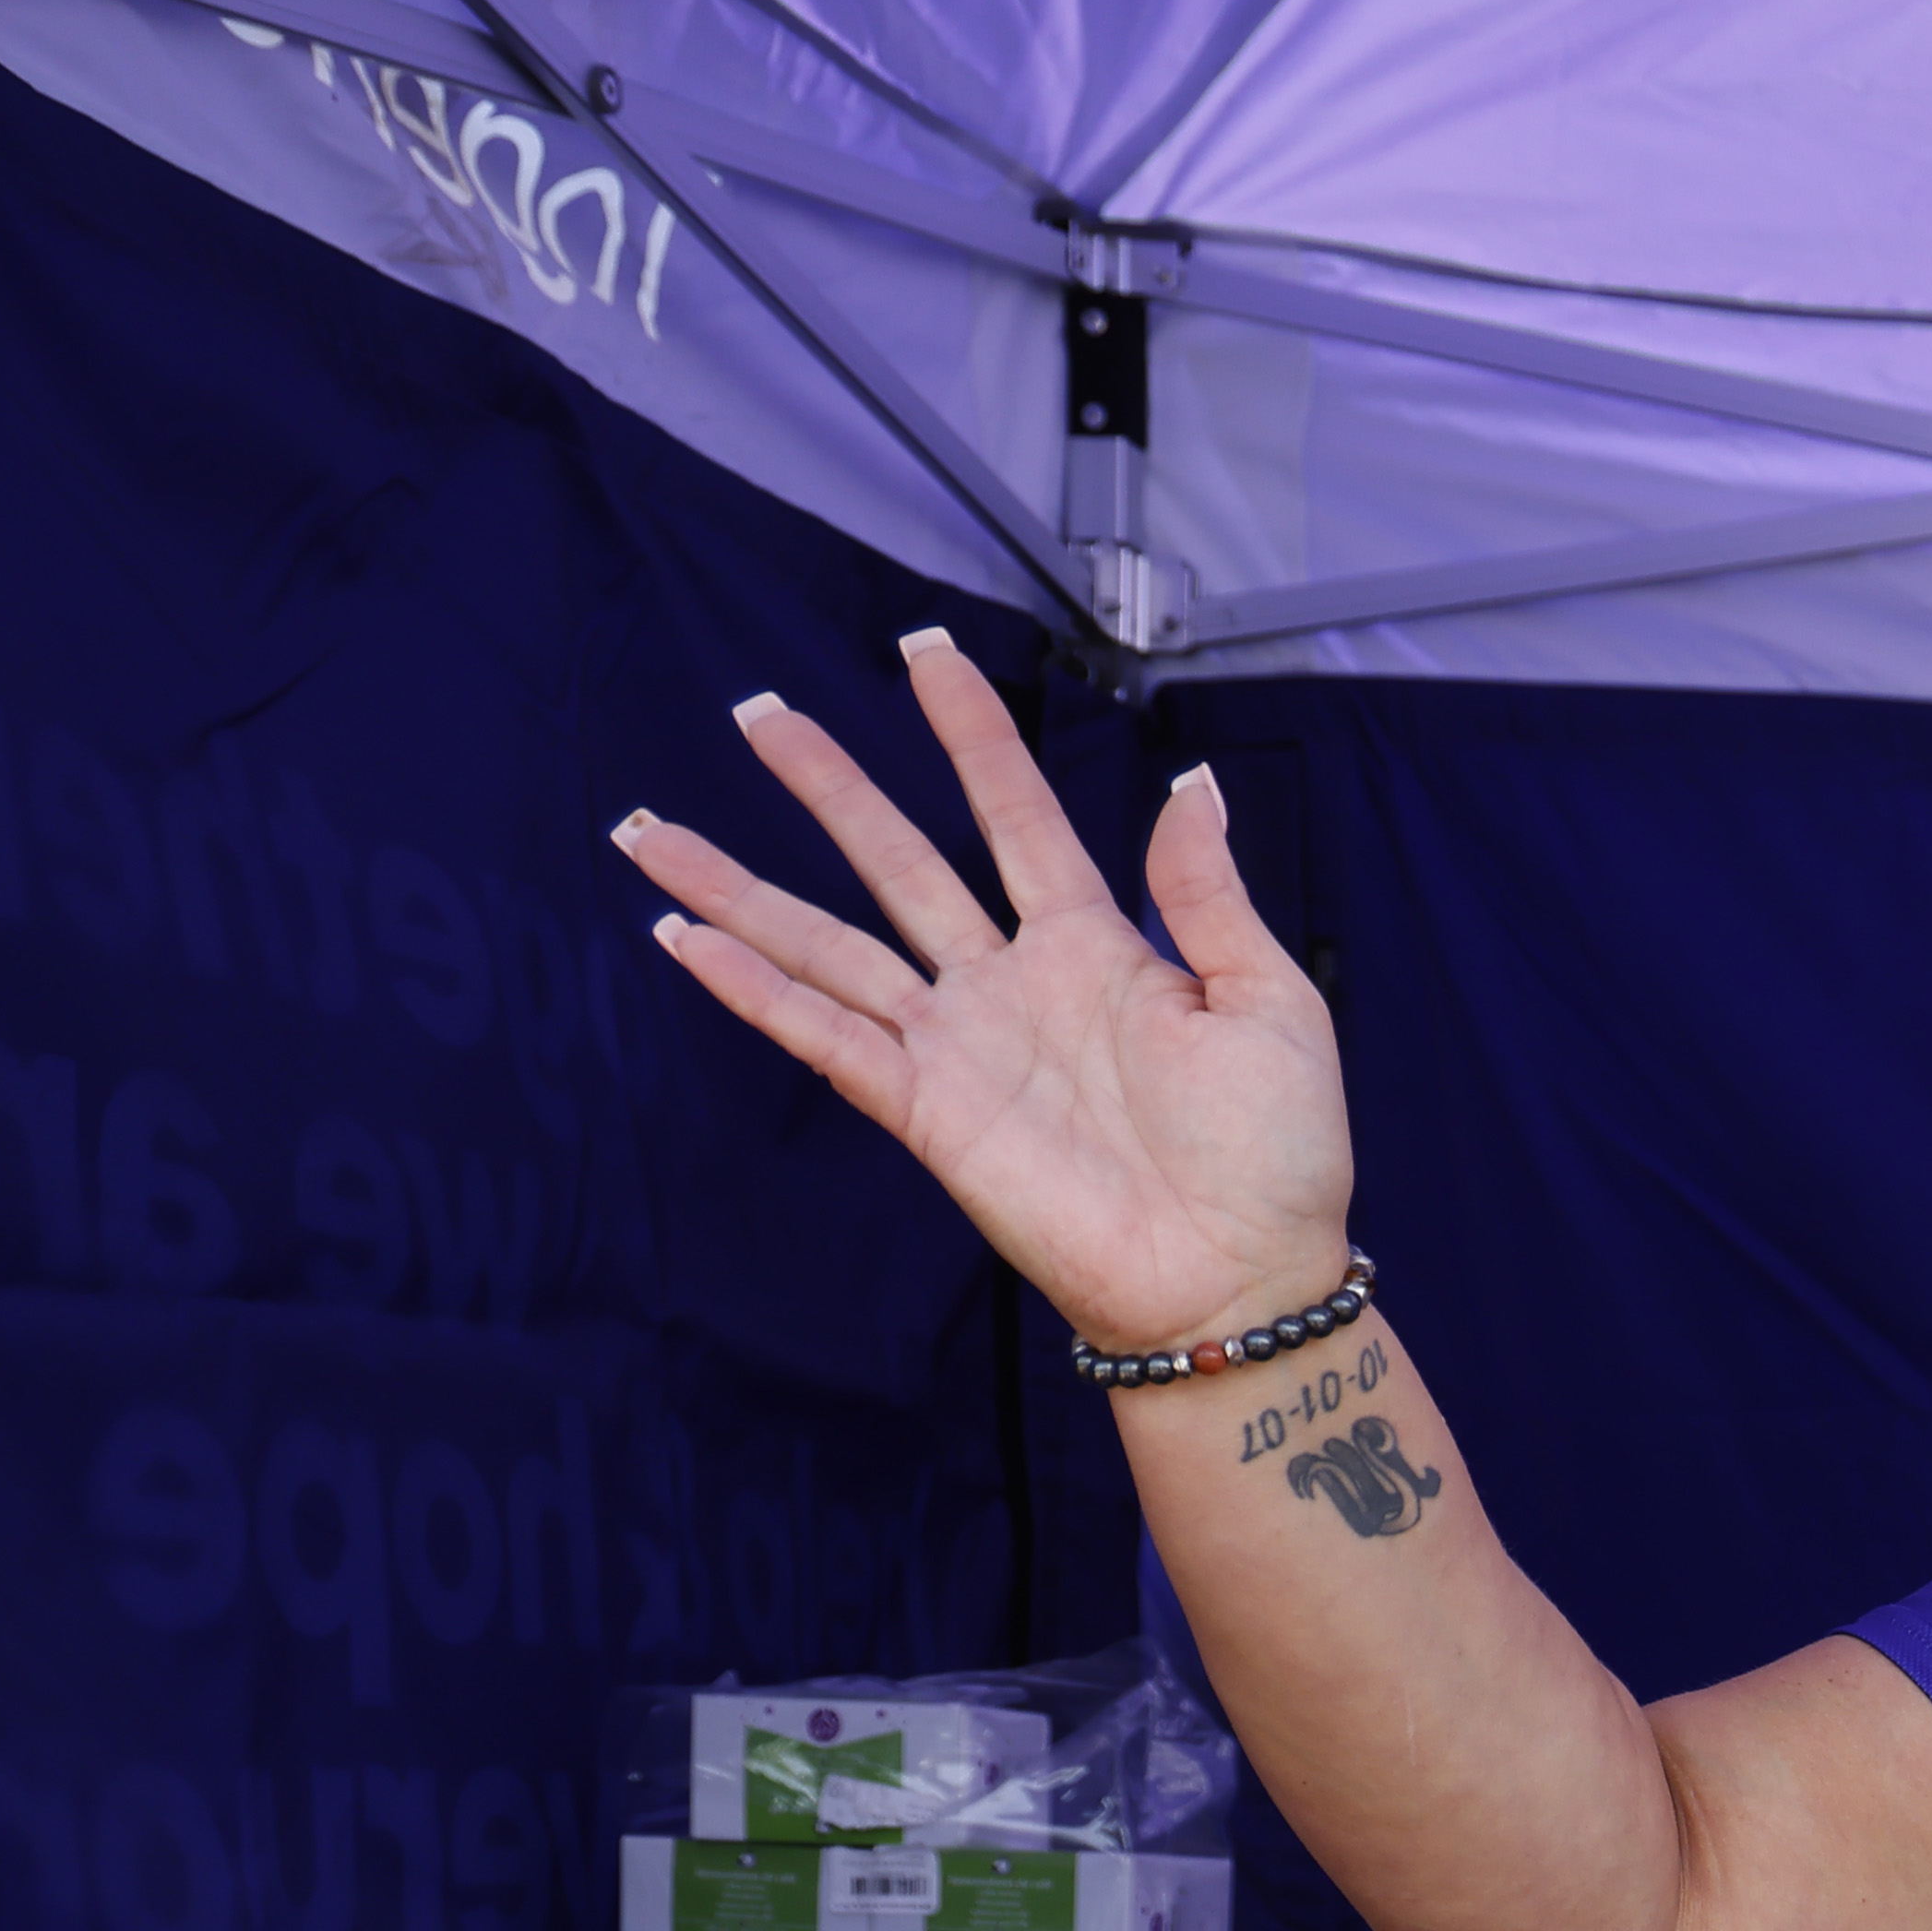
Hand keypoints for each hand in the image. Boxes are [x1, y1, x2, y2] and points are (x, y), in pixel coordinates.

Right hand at [614, 633, 1353, 1356]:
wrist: (1241, 1277)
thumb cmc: (1276, 1157)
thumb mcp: (1269, 1002)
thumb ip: (1212, 895)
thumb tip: (1189, 785)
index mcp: (1095, 944)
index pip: (1013, 811)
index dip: (970, 734)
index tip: (924, 653)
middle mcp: (1009, 982)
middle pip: (895, 858)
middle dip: (828, 785)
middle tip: (760, 712)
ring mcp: (958, 1046)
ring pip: (827, 940)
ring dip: (741, 886)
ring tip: (655, 828)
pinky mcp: (926, 1113)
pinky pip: (823, 1036)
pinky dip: (751, 989)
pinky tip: (685, 937)